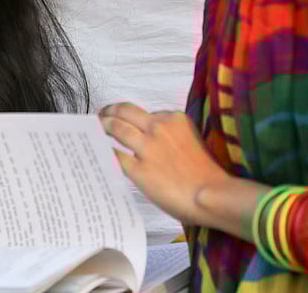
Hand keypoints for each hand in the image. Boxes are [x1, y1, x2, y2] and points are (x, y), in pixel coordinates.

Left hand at [99, 103, 233, 226]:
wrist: (212, 196)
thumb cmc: (208, 175)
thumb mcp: (193, 141)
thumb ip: (173, 136)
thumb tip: (152, 140)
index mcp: (175, 119)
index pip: (146, 113)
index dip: (132, 116)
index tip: (124, 117)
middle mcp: (158, 127)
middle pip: (125, 112)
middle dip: (110, 111)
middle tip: (101, 115)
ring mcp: (147, 147)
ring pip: (116, 128)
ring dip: (102, 126)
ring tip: (95, 129)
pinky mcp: (138, 168)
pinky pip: (115, 155)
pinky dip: (104, 151)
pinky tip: (99, 152)